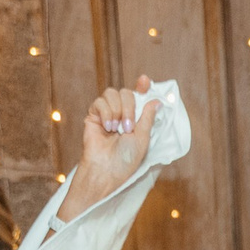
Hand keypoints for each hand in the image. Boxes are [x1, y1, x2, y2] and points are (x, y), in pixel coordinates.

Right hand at [68, 77, 160, 211]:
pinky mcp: (93, 115)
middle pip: (126, 93)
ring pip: (113, 93)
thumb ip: (148, 118)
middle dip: (130, 107)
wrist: (106, 169)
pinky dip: (106, 113)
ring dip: (118, 110)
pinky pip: (100, 102)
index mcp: (136, 119)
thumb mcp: (143, 138)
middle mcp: (122, 114)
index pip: (140, 97)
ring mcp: (107, 113)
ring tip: (117, 130)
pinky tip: (107, 128)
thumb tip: (157, 101)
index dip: (143, 87)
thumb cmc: (126, 159)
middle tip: (128, 127)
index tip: (145, 80)